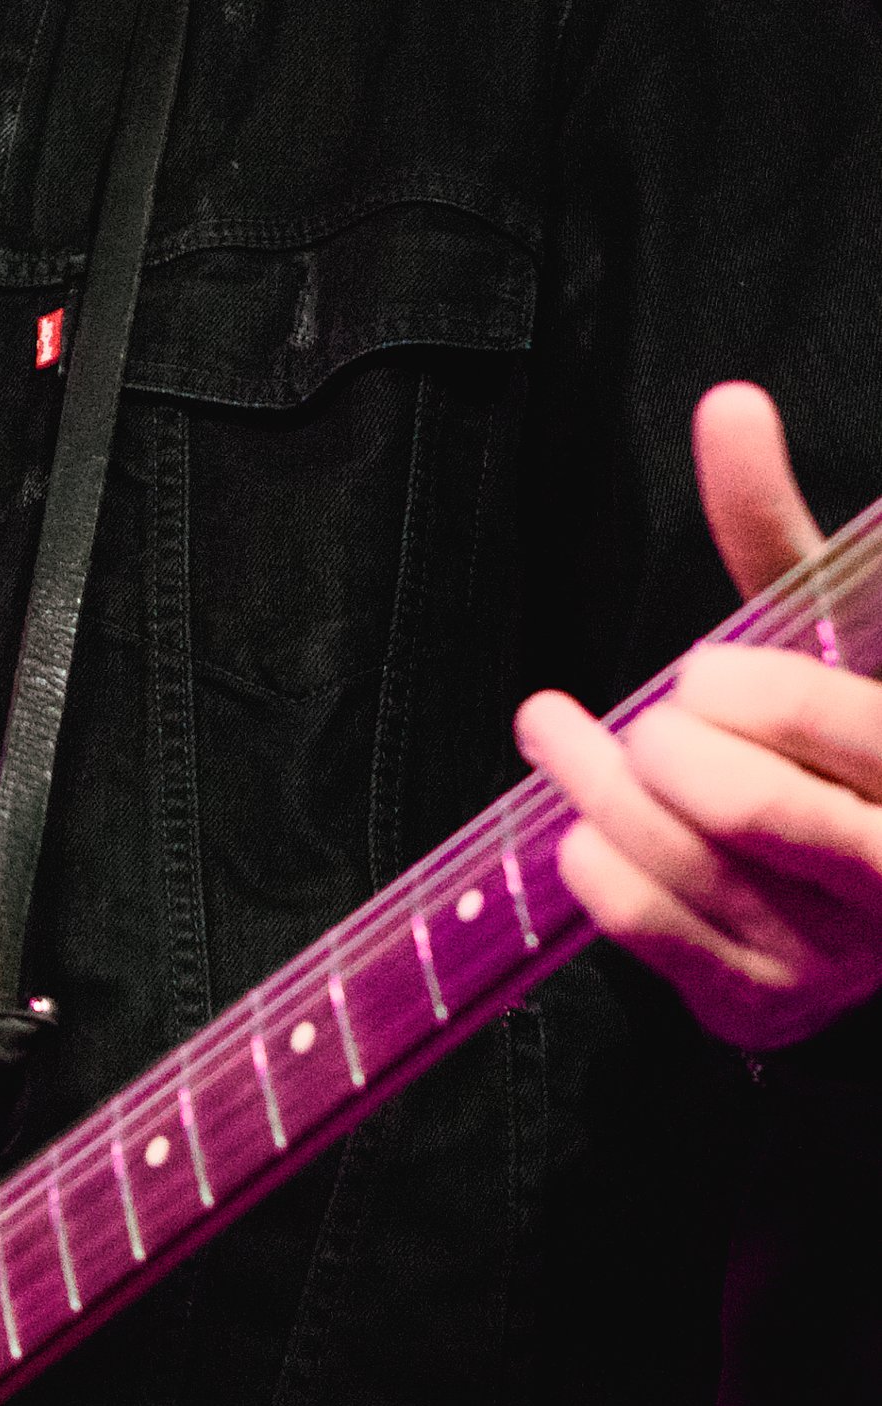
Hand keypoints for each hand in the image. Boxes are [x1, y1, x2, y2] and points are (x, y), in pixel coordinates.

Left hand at [516, 382, 881, 1052]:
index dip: (755, 694)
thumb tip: (726, 399)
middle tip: (650, 716)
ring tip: (554, 730)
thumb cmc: (838, 736)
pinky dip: (599, 872)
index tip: (702, 671)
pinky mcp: (765, 1006)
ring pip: (688, 864)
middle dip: (676, 747)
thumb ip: (773, 531)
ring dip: (597, 788)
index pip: (841, 729)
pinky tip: (572, 829)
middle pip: (756, 807)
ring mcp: (839, 960)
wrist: (863, 891)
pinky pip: (655, 936)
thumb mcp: (831, 631)